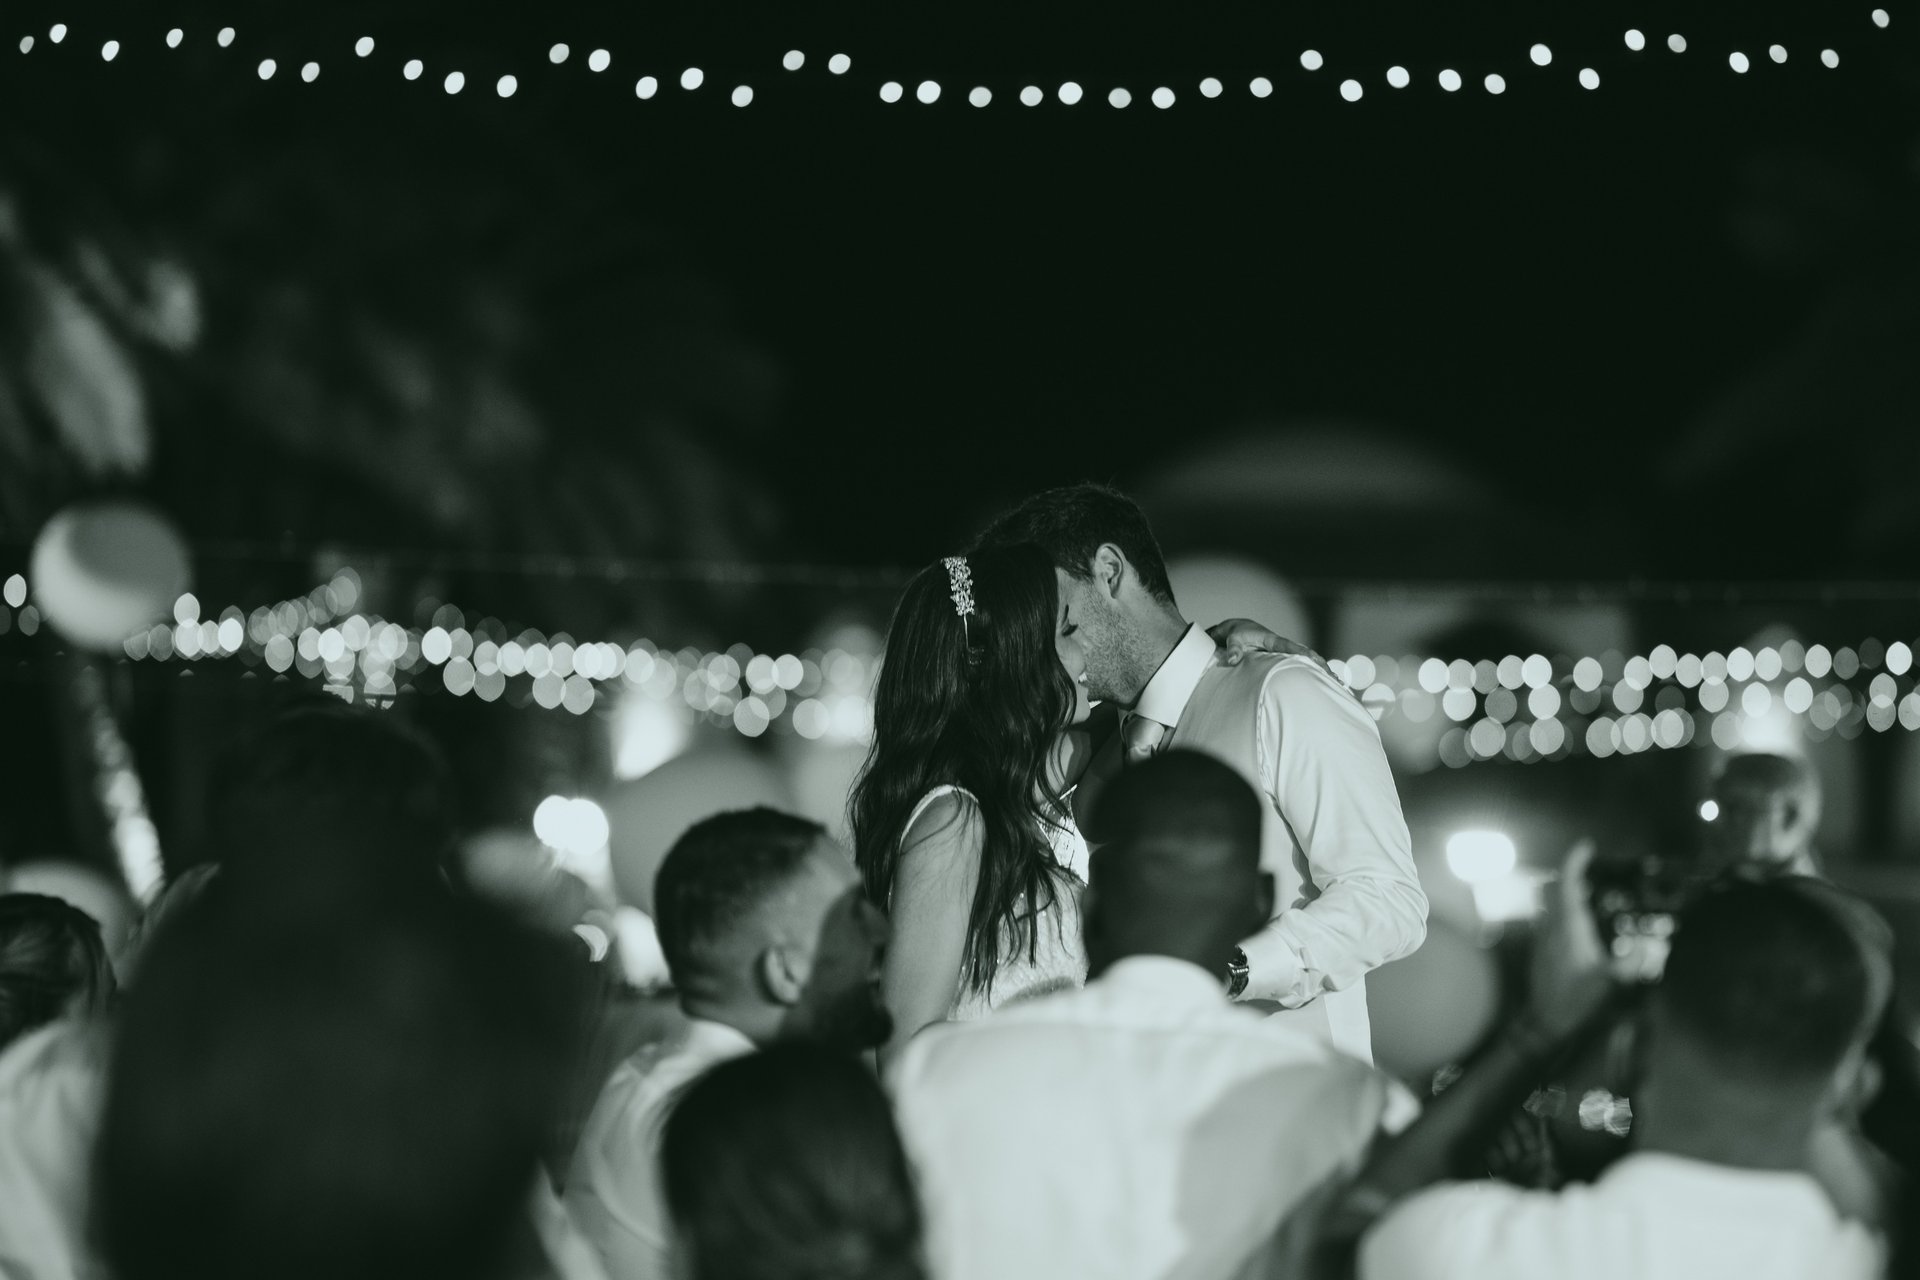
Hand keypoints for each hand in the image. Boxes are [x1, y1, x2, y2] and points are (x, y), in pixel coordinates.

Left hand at [1207, 619, 1333, 675]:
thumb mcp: (1232, 639)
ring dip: (1320, 670)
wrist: (1238, 629)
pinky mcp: (1281, 660)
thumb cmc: (1236, 633)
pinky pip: (1299, 666)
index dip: (1303, 654)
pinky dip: (1311, 673)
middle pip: (1305, 654)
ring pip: (1306, 661)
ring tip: (1337, 684)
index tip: (1316, 660)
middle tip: (1334, 677)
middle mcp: (1282, 647)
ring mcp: (1283, 654)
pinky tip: (1324, 683)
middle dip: (1320, 664)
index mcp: (1272, 640)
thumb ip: (1233, 649)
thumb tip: (1232, 660)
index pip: (1290, 647)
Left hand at [1526, 841, 1616, 1039]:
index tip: (1587, 847)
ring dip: (1569, 894)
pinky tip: (1583, 925)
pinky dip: (1565, 911)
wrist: (1544, 1022)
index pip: (1567, 885)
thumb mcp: (1609, 985)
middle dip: (1575, 875)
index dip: (1575, 862)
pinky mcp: (1541, 950)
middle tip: (1597, 871)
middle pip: (1557, 889)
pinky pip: (1551, 919)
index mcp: (1569, 929)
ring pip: (1552, 903)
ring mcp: (1543, 938)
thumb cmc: (1575, 1002)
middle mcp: (1552, 927)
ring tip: (1594, 894)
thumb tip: (1648, 944)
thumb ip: (1631, 964)